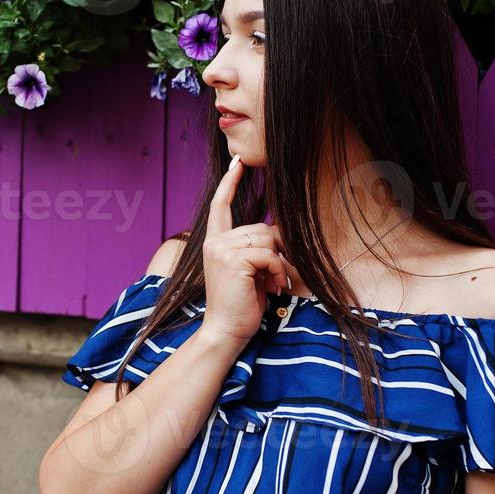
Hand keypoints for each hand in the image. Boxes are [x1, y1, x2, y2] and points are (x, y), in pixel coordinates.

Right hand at [200, 155, 300, 345]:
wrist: (226, 330)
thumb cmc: (241, 304)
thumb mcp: (249, 270)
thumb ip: (256, 248)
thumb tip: (279, 231)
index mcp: (215, 242)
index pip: (220, 205)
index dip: (230, 183)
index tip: (237, 162)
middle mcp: (214, 242)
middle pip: (261, 227)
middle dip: (277, 251)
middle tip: (276, 277)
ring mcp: (221, 249)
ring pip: (267, 239)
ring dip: (280, 264)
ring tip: (274, 284)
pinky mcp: (233, 260)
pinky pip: (269, 254)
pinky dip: (278, 271)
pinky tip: (273, 287)